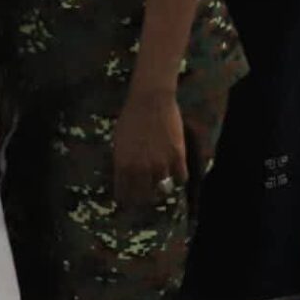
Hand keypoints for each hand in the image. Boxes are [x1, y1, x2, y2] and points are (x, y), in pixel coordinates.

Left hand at [113, 89, 187, 208]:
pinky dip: (179, 178)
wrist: (151, 99)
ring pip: (163, 190)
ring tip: (163, 182)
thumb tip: (125, 176)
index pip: (124, 195)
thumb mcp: (119, 141)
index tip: (131, 200)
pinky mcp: (177, 157)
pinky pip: (181, 179)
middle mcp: (141, 169)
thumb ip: (121, 161)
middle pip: (144, 197)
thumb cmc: (131, 116)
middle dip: (145, 198)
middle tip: (148, 194)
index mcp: (123, 165)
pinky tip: (177, 171)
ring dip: (162, 187)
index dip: (127, 199)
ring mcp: (161, 164)